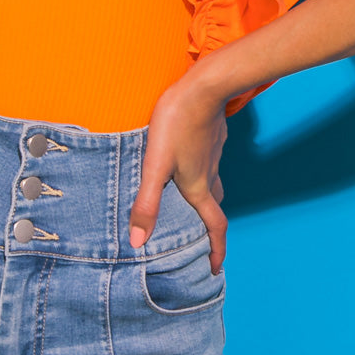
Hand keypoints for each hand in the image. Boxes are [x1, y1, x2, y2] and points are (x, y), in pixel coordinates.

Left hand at [129, 70, 228, 274]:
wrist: (204, 86)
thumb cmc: (177, 123)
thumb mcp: (156, 164)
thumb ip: (147, 202)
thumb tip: (138, 241)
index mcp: (198, 187)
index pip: (214, 226)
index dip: (217, 250)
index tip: (216, 268)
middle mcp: (209, 175)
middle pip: (214, 208)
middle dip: (210, 228)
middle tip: (202, 240)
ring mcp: (212, 156)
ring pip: (212, 186)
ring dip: (205, 201)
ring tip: (191, 207)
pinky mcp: (211, 139)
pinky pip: (208, 165)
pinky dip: (201, 175)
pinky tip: (187, 166)